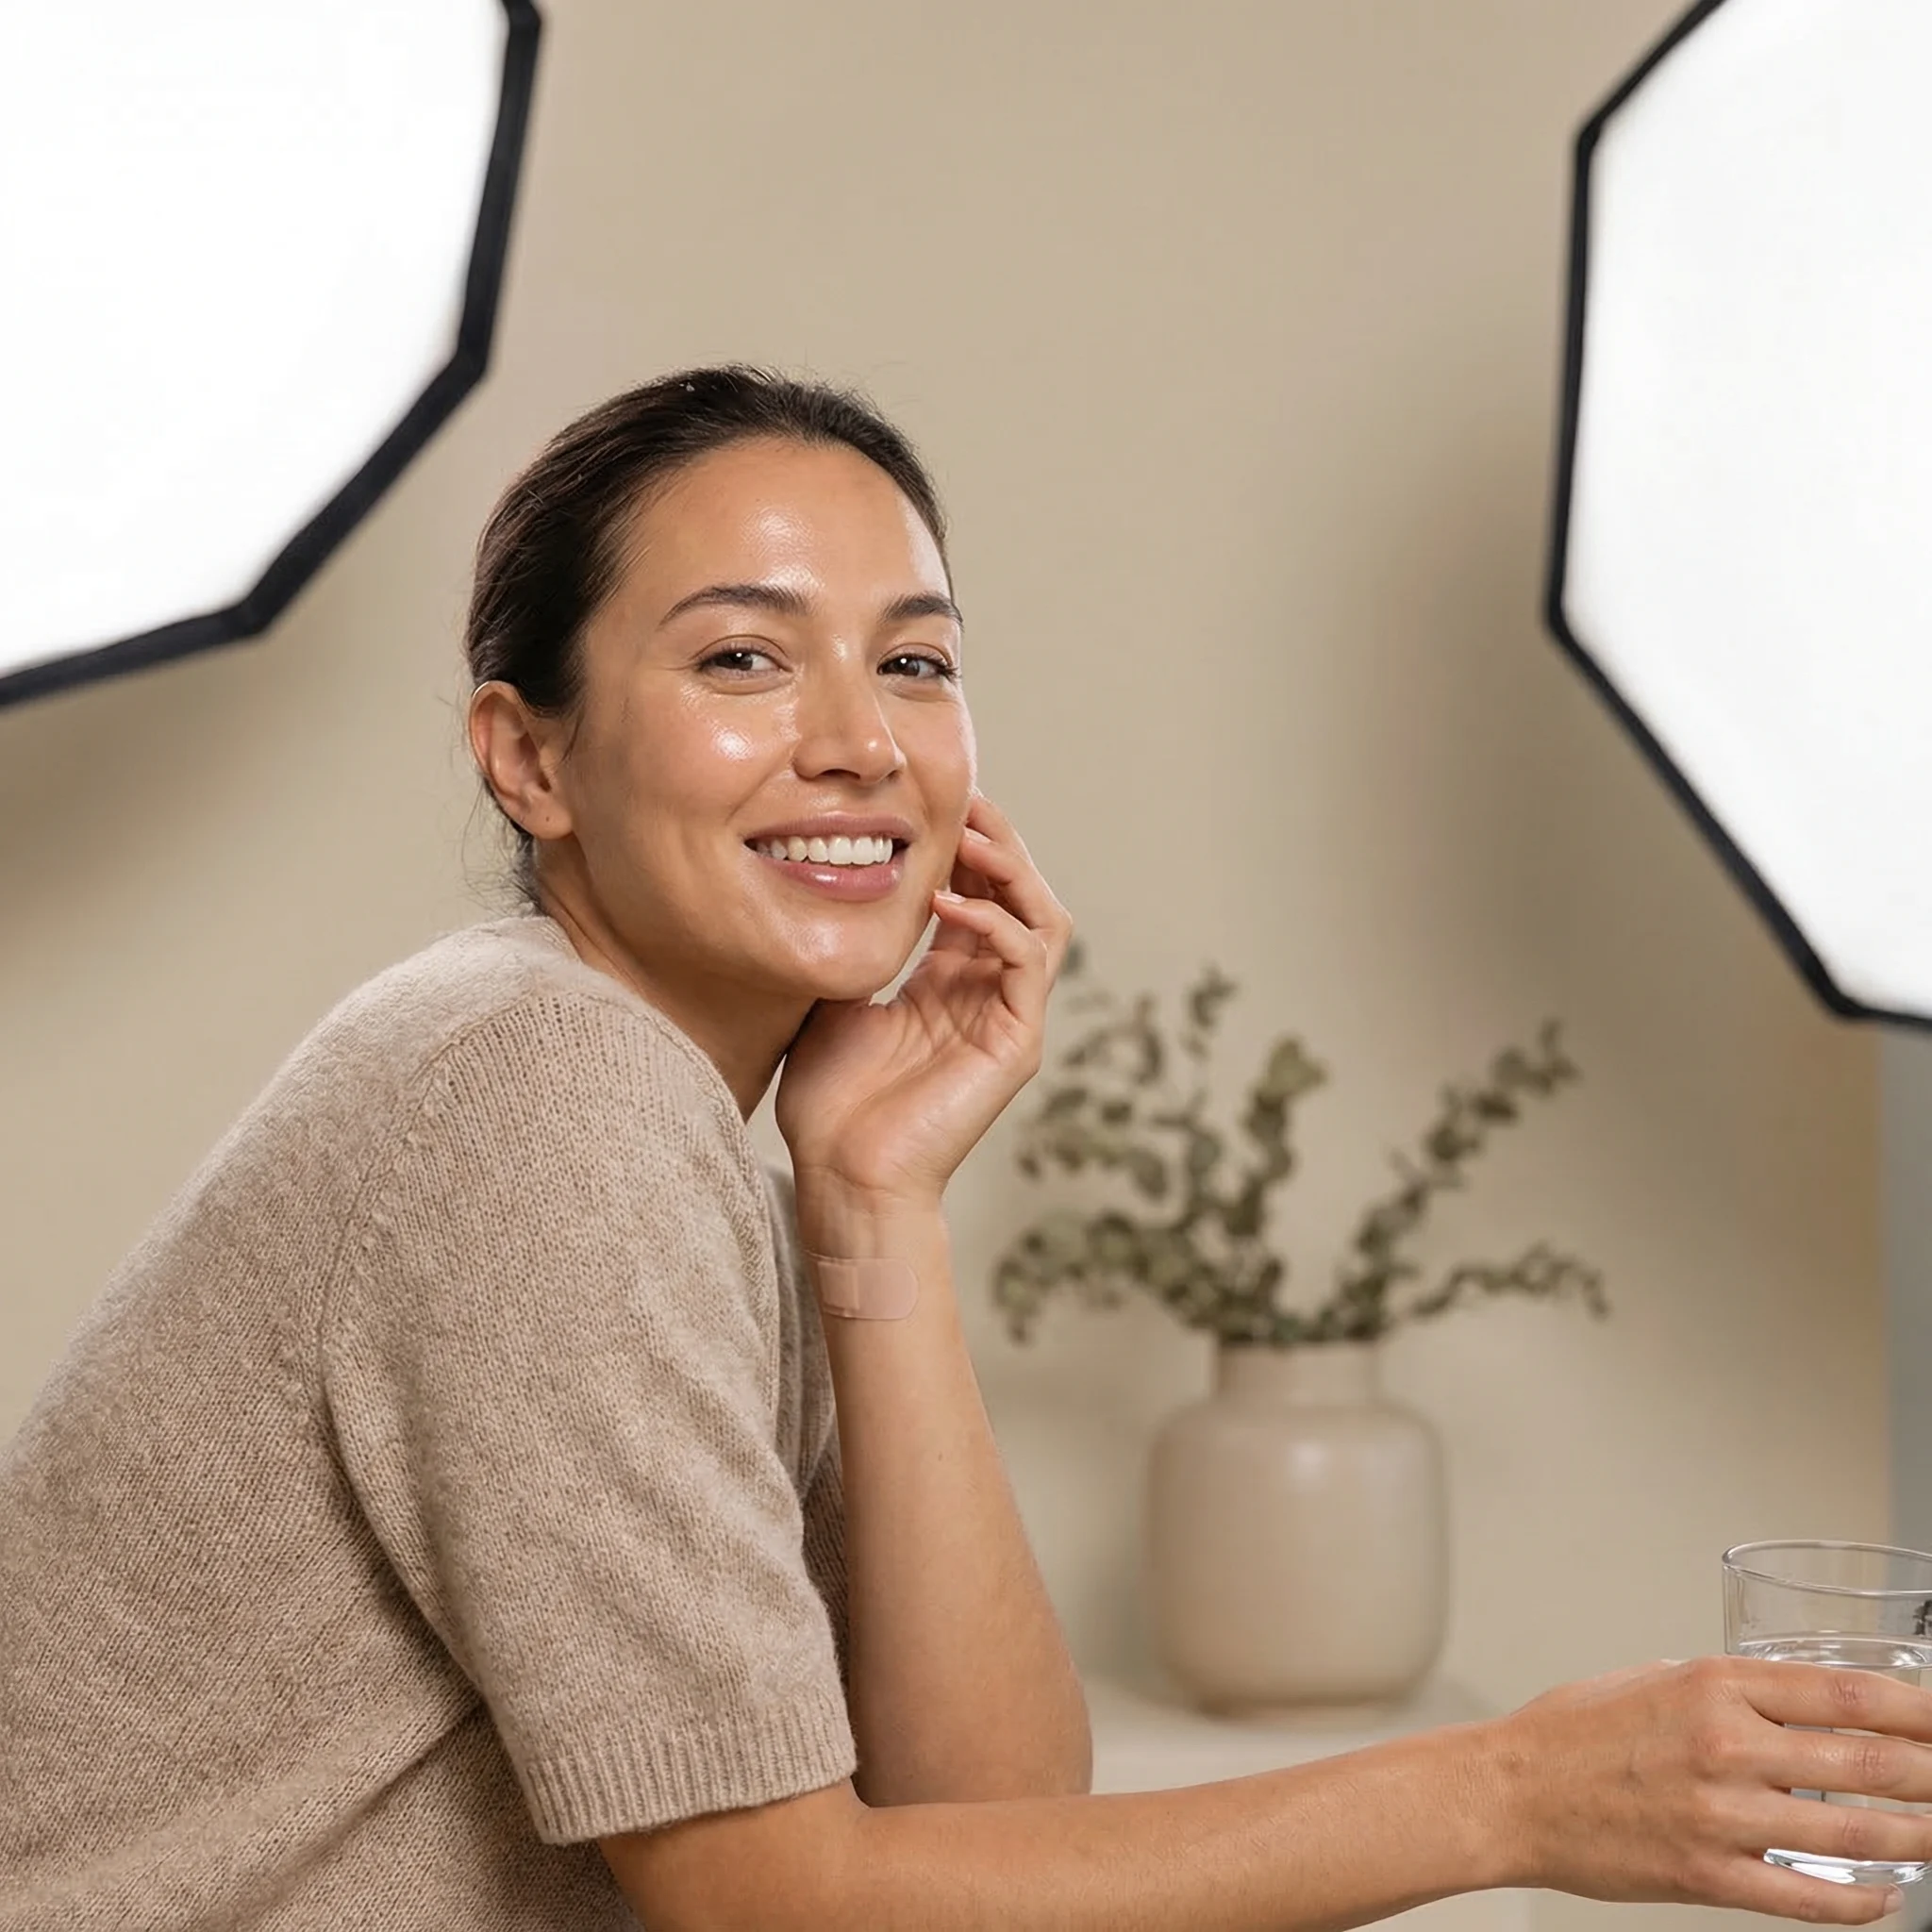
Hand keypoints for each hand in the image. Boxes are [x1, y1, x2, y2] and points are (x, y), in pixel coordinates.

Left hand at [775, 794, 1071, 1206]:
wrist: (844, 1178)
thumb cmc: (831, 1105)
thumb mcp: (833, 999)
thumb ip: (852, 946)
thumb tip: (827, 880)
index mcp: (948, 982)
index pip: (976, 892)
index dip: (961, 843)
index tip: (926, 800)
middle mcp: (987, 993)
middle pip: (1020, 894)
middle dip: (995, 841)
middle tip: (959, 800)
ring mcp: (1008, 1018)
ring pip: (1043, 918)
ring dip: (1010, 870)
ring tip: (966, 837)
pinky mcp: (1016, 1044)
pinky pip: (1028, 963)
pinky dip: (996, 923)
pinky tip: (949, 904)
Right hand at [1484, 1655, 1931, 1919]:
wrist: (1511, 1793)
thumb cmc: (1572, 1734)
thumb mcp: (1653, 1680)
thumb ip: (1723, 1690)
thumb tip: (1785, 1702)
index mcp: (1712, 1684)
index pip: (1847, 1693)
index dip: (1918, 1708)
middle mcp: (1725, 1744)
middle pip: (1868, 1762)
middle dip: (1931, 1774)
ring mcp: (1721, 1814)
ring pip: (1853, 1831)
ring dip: (1916, 1836)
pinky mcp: (1709, 1875)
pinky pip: (1808, 1897)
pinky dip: (1861, 1900)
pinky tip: (1886, 1895)